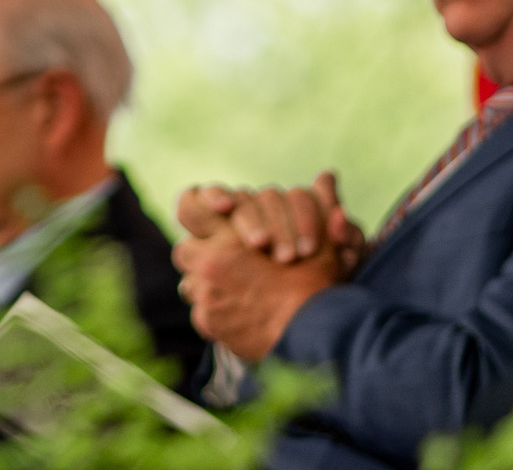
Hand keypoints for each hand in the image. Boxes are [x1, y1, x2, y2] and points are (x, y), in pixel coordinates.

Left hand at [173, 185, 353, 363]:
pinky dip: (215, 312)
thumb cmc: (316, 286)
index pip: (189, 206)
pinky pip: (199, 312)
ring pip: (190, 283)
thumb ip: (316, 205)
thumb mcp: (319, 239)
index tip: (212, 220)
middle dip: (202, 254)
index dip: (196, 208)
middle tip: (225, 263)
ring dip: (206, 283)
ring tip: (234, 290)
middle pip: (185, 250)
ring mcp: (205, 294)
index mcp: (229, 234)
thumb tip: (327, 175)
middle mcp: (209, 261)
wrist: (312, 337)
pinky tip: (239, 314)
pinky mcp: (207, 322)